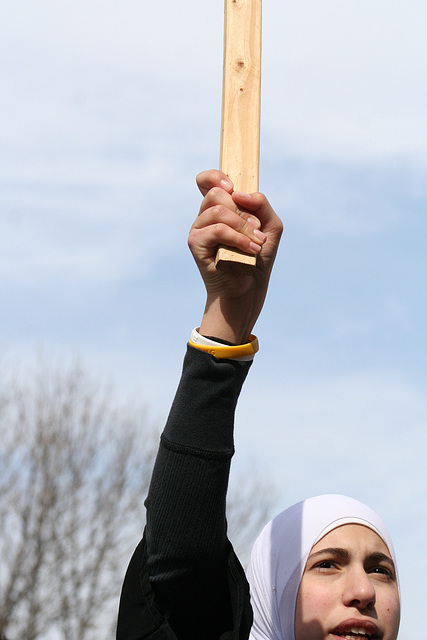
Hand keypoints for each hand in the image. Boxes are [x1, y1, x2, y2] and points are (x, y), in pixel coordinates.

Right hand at [188, 170, 282, 343]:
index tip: (232, 187)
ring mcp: (198, 229)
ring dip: (243, 225)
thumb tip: (240, 194)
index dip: (215, 177)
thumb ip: (262, 204)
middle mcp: (205, 217)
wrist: (248, 287)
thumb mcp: (271, 226)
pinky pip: (217, 229)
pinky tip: (251, 249)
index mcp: (219, 209)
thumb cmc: (257, 257)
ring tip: (257, 243)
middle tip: (257, 228)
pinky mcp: (195, 244)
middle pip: (215, 193)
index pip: (206, 181)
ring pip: (218, 210)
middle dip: (241, 210)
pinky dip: (238, 237)